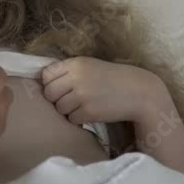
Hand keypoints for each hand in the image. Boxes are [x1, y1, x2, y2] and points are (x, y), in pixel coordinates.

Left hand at [42, 56, 170, 124]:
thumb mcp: (90, 66)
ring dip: (68, 110)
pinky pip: (72, 119)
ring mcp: (82, 96)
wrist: (139, 92)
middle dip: (57, 99)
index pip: (46, 75)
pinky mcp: (89, 112)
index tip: (61, 87)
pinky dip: (79, 119)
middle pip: (49, 93)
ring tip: (83, 105)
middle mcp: (76, 78)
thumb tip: (43, 82)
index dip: (51, 83)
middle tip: (72, 99)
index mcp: (75, 63)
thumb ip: (69, 71)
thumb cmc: (113, 79)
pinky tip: (91, 113)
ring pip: (59, 108)